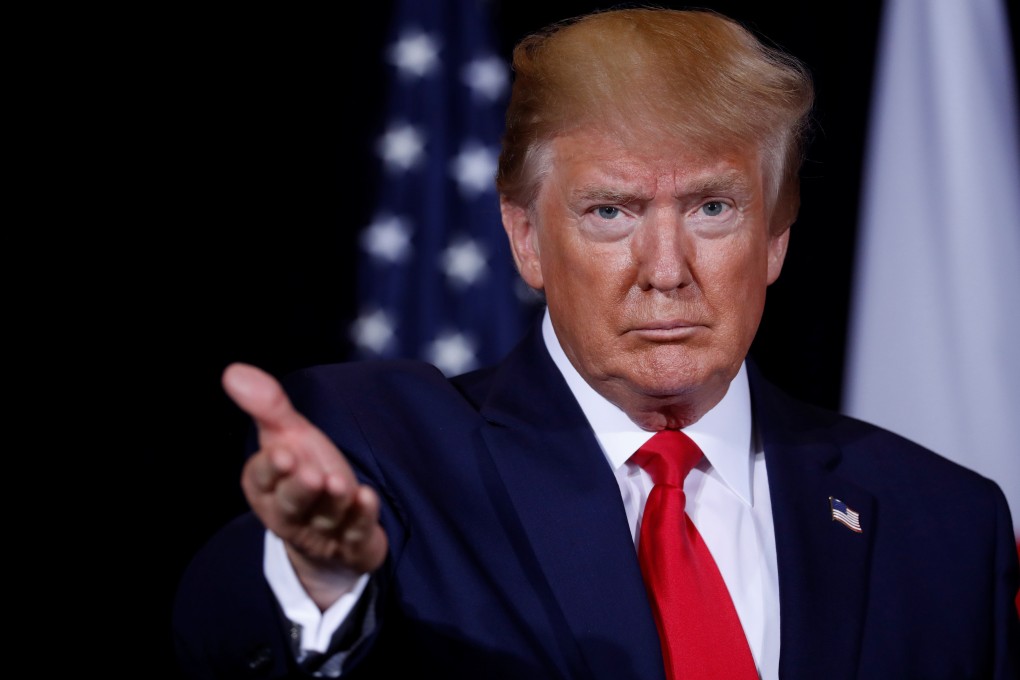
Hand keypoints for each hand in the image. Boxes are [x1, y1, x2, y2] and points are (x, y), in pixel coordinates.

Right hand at [222, 362, 388, 607]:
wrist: (335, 525)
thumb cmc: (306, 472)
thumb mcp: (288, 436)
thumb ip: (267, 407)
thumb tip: (234, 371)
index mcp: (266, 488)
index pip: (261, 479)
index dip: (271, 469)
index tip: (282, 453)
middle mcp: (289, 513)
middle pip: (291, 504)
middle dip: (299, 490)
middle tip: (311, 474)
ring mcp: (323, 532)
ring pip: (325, 518)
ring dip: (333, 501)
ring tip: (340, 483)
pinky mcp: (353, 544)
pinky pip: (357, 533)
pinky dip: (362, 517)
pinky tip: (368, 497)